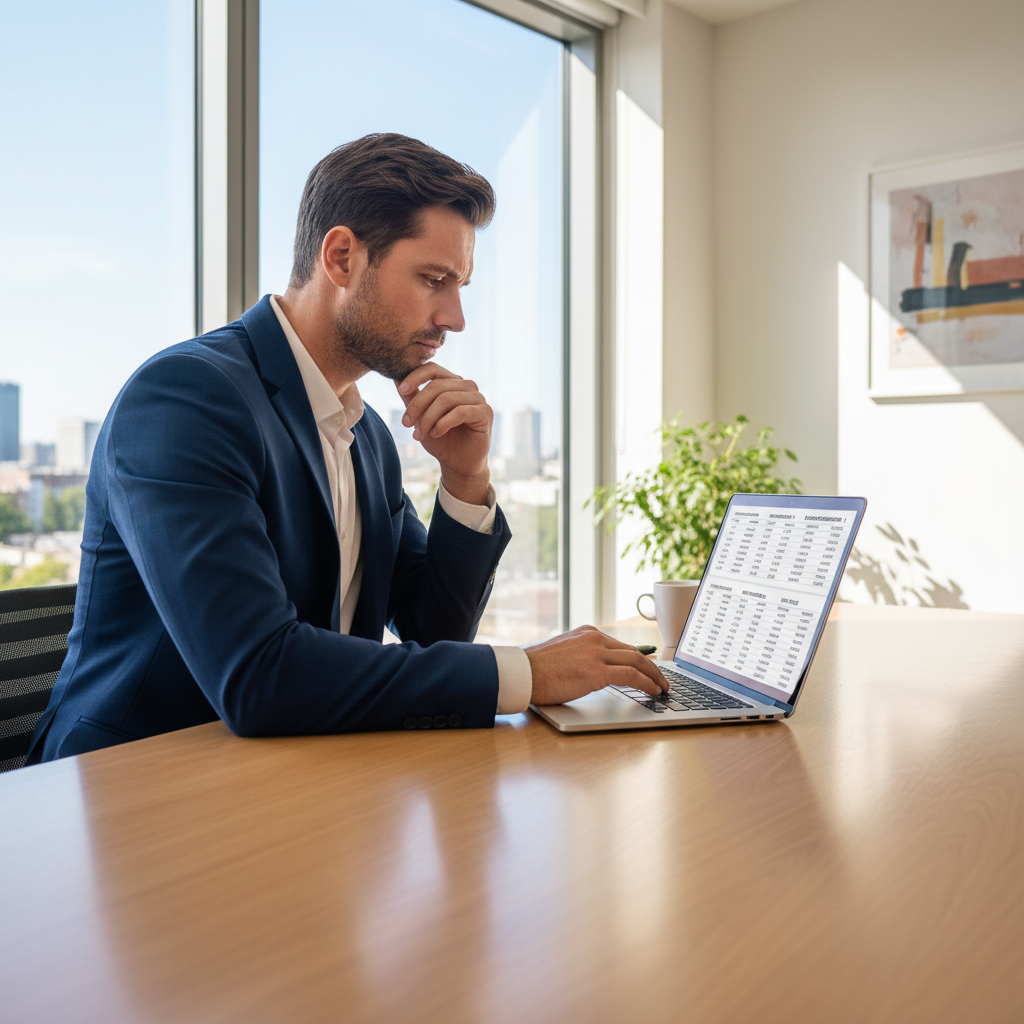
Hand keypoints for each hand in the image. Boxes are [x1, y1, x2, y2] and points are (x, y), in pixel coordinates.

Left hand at [397, 363, 490, 504]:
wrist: (458, 463)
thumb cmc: (441, 439)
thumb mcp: (421, 417)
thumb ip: (412, 397)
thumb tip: (396, 377)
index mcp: (452, 382)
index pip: (433, 368)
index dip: (415, 377)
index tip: (401, 390)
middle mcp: (466, 386)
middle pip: (437, 386)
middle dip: (417, 405)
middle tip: (406, 424)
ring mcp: (478, 398)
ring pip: (447, 399)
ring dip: (428, 418)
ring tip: (419, 435)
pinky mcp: (486, 412)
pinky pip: (461, 412)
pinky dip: (444, 423)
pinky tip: (436, 434)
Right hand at [525, 625, 668, 704]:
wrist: (522, 673)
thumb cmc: (537, 669)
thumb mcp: (563, 654)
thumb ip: (582, 656)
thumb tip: (594, 671)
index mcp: (587, 633)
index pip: (621, 645)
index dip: (639, 659)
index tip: (647, 669)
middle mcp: (595, 638)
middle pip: (634, 651)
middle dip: (652, 667)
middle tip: (662, 680)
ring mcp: (597, 653)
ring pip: (637, 661)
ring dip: (654, 676)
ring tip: (663, 688)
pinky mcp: (597, 670)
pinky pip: (631, 675)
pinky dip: (647, 683)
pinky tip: (653, 691)